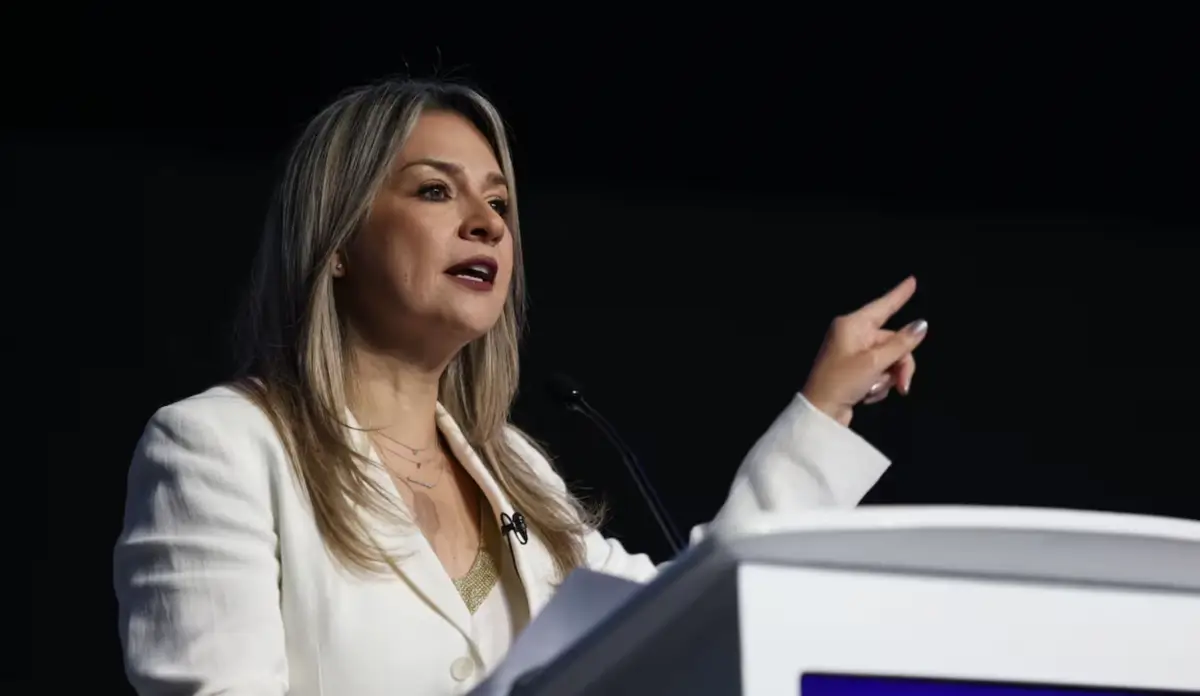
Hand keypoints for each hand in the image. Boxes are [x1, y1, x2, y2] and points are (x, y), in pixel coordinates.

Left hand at [802, 276, 927, 426]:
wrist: (820, 413)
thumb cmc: (842, 381)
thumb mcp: (875, 362)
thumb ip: (901, 343)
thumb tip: (921, 325)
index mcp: (853, 325)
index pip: (883, 305)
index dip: (899, 294)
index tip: (912, 280)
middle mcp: (853, 335)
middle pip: (893, 341)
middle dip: (900, 364)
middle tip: (903, 386)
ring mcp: (854, 353)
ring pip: (889, 359)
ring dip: (888, 378)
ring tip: (875, 391)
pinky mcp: (855, 371)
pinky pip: (880, 372)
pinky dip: (878, 384)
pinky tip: (867, 396)